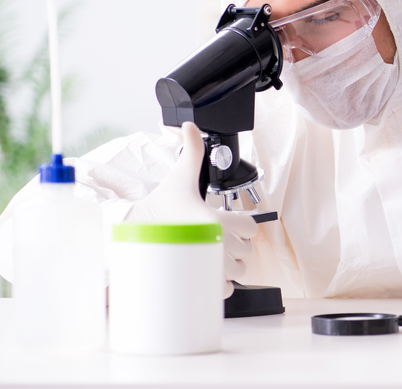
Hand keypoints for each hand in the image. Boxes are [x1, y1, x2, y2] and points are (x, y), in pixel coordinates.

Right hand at [126, 122, 257, 297]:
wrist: (133, 236)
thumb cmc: (159, 209)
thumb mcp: (179, 178)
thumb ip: (192, 151)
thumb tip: (191, 126)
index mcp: (216, 219)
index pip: (251, 228)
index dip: (243, 227)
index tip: (229, 225)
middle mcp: (217, 244)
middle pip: (247, 251)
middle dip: (236, 247)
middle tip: (218, 239)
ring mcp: (210, 267)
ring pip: (239, 271)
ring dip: (231, 266)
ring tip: (212, 255)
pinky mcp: (201, 285)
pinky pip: (228, 291)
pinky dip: (223, 285)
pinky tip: (208, 272)